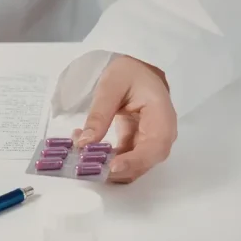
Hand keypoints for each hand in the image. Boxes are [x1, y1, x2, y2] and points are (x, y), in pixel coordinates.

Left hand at [72, 55, 177, 182]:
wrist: (136, 70)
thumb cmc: (129, 73)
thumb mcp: (111, 86)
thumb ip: (99, 114)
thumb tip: (84, 143)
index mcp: (162, 117)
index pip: (154, 147)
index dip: (134, 162)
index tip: (112, 167)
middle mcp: (160, 135)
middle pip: (143, 164)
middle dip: (114, 169)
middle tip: (85, 165)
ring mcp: (148, 143)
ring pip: (130, 167)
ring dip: (104, 166)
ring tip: (78, 153)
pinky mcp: (135, 145)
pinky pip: (121, 160)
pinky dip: (102, 160)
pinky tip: (83, 147)